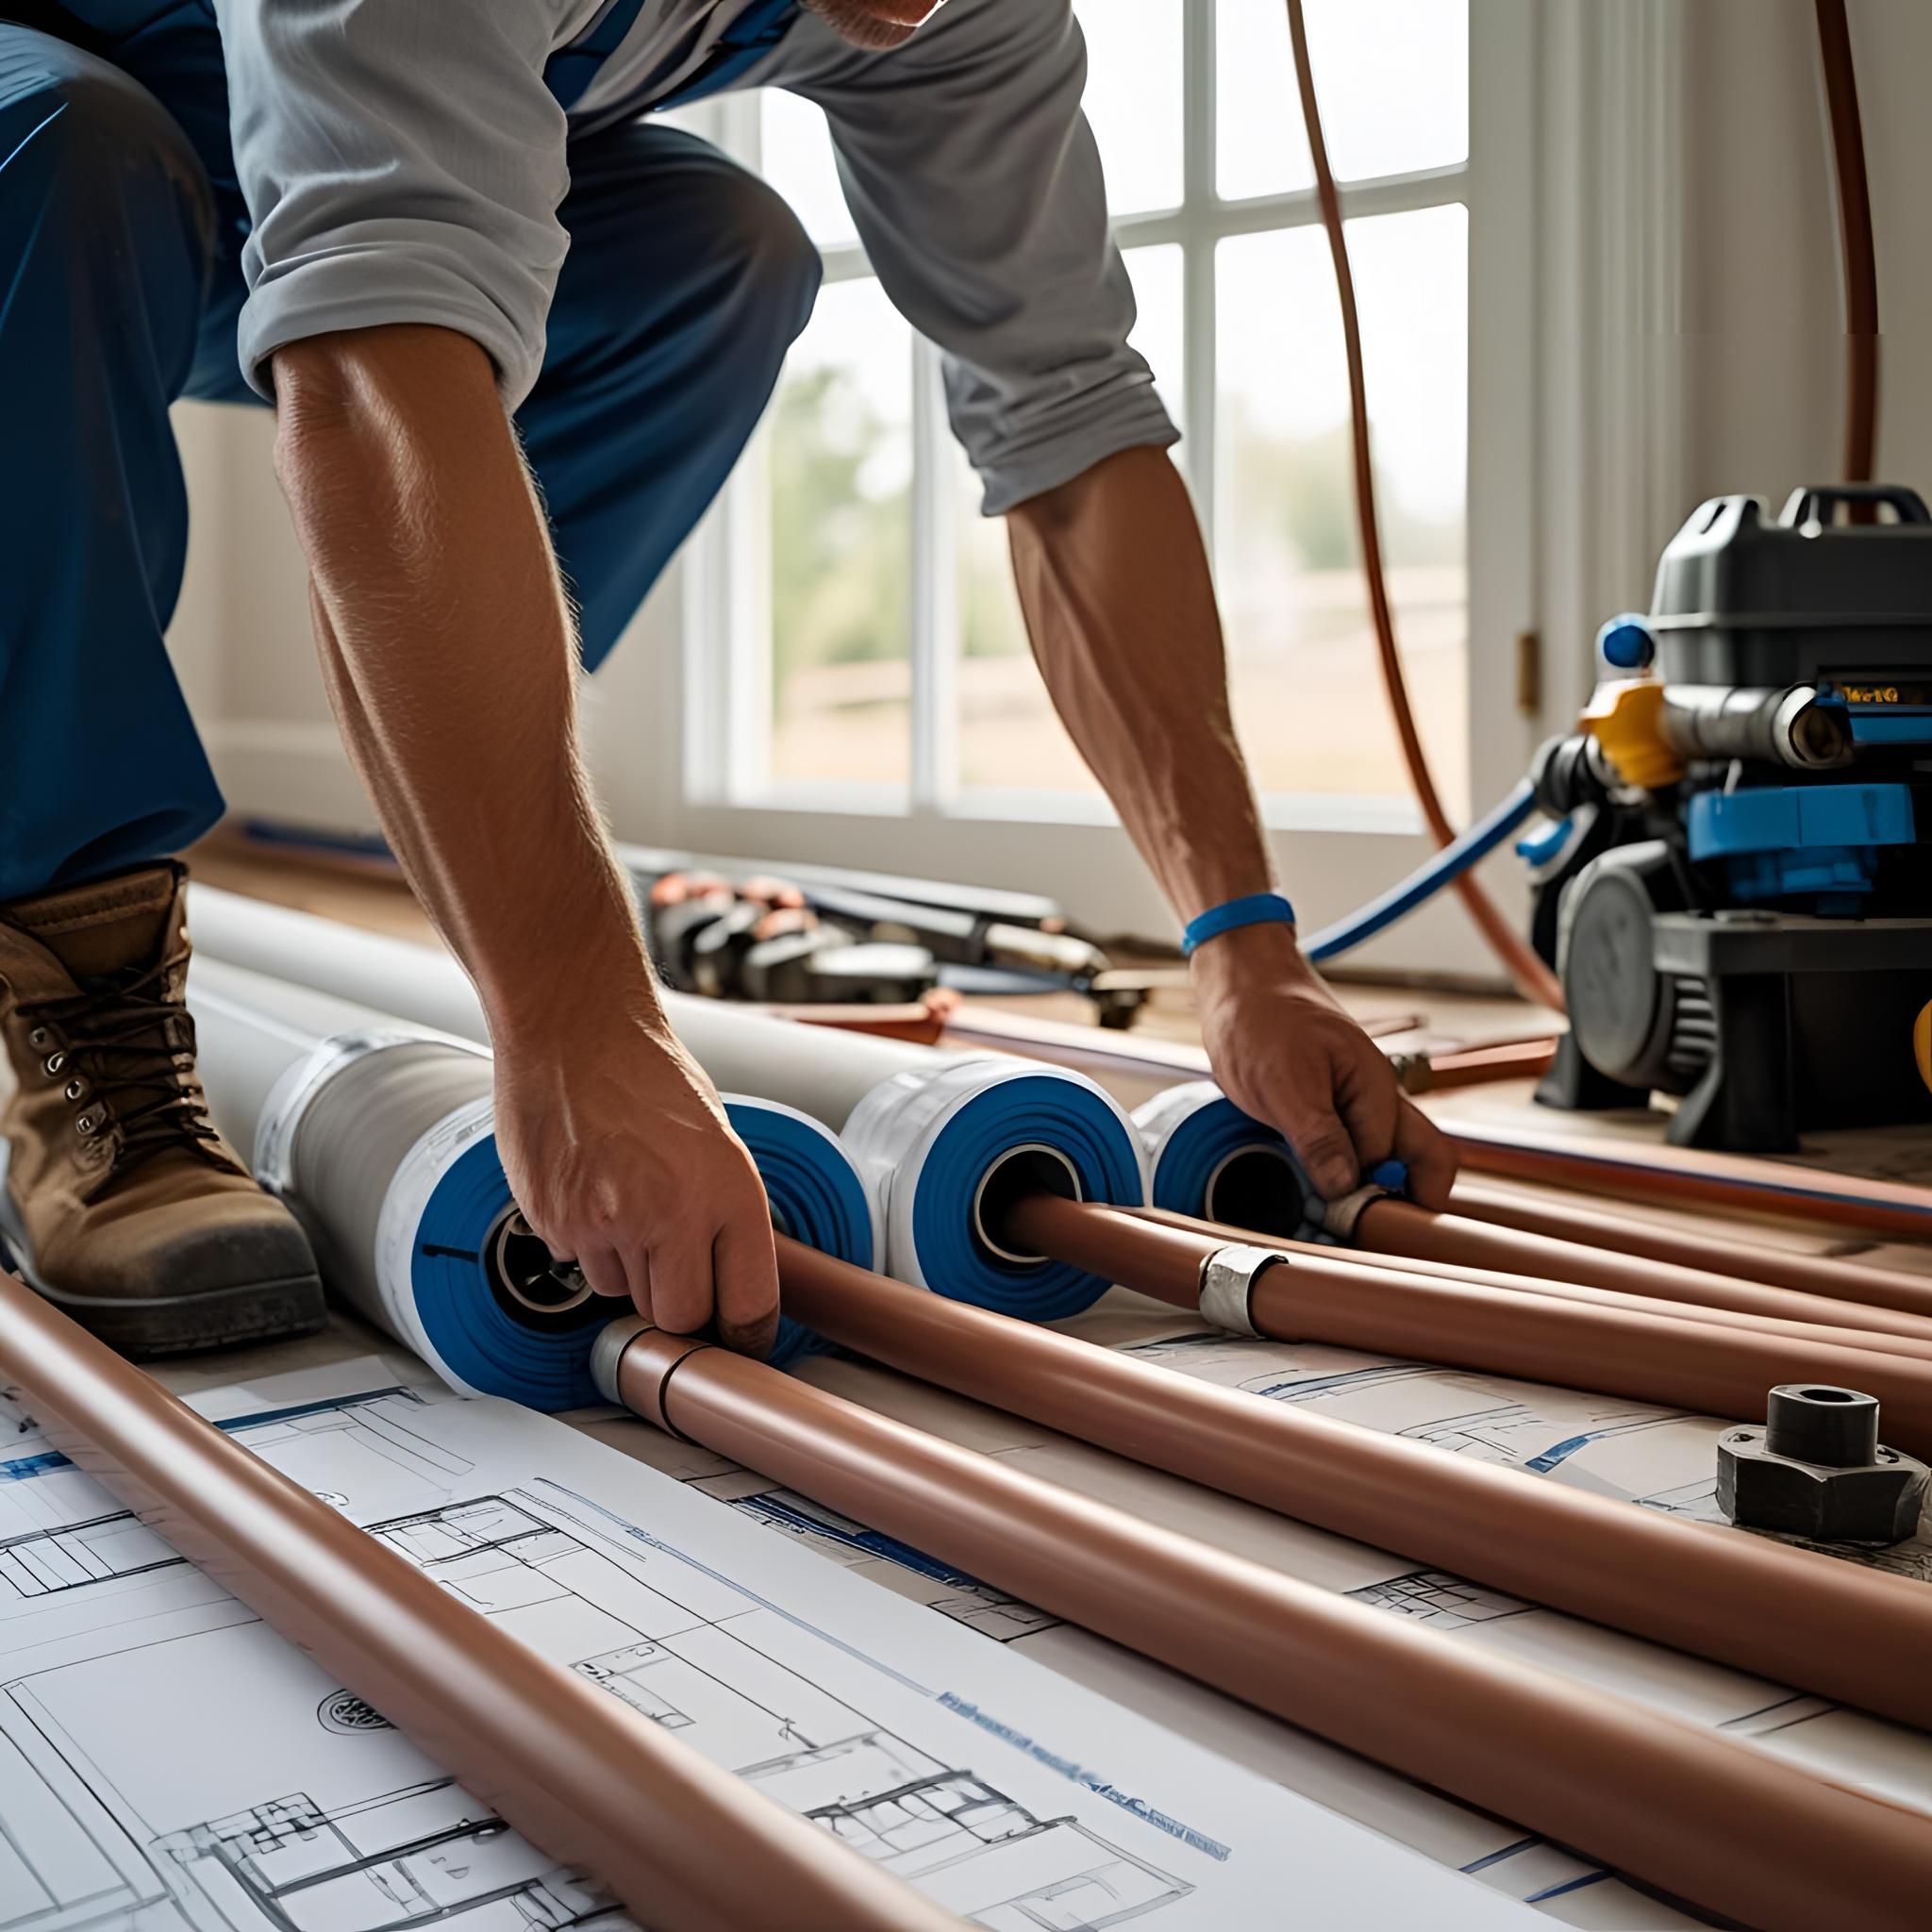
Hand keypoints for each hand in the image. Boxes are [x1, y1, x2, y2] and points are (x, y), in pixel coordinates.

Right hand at [490, 1005, 779, 1356]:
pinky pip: (577, 1262)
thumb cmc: (648, 1074)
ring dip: (626, 1264)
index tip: (739, 1340)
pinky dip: (583, 1240)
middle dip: (676, 1303)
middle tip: (670, 1260)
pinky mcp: (554, 1221)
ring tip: (622, 1195)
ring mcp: (606, 1223)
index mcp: (730, 1192)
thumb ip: (722, 1214)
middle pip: (677, 1317)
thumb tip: (724, 1282)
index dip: (743, 1333)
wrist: (574, 1029)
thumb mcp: (718, 1141)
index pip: (748, 1307)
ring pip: (621, 1292)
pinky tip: (588, 1185)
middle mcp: (672, 1214)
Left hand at [1191, 923, 1456, 1210]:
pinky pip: (1357, 1152)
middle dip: (1399, 1202)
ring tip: (1324, 1214)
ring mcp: (1360, 1106)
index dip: (1373, 1197)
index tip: (1339, 1221)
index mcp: (1376, 1088)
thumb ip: (1319, 1137)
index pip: (1398, 1162)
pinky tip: (1312, 1191)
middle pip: (1423, 1162)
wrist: (1241, 984)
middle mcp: (1379, 1100)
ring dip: (1364, 1191)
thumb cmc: (1260, 1020)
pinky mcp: (1335, 1111)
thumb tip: (1348, 1189)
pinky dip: (1342, 1177)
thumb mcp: (1283, 1084)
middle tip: (1349, 1230)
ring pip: (1388, 1162)